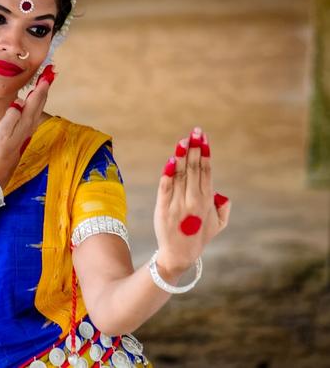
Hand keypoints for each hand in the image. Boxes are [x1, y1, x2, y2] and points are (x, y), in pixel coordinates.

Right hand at [0, 65, 55, 187]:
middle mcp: (29, 124)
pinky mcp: (23, 132)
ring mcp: (27, 128)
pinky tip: (33, 101)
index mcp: (25, 120)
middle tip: (51, 72)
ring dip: (42, 93)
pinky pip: (33, 112)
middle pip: (40, 101)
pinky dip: (36, 102)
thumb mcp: (2, 130)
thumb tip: (20, 102)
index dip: (43, 84)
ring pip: (38, 107)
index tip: (49, 72)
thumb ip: (12, 115)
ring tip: (44, 82)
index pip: (36, 98)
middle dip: (45, 86)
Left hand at [153, 127, 230, 273]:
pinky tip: (170, 162)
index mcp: (207, 200)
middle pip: (195, 169)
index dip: (205, 153)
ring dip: (182, 157)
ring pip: (181, 175)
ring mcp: (179, 204)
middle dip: (195, 148)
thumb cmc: (198, 237)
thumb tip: (222, 194)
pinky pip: (166, 188)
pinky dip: (168, 175)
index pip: (207, 171)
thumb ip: (223, 208)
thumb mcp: (218, 225)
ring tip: (183, 141)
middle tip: (195, 131)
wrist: (178, 255)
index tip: (203, 138)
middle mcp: (194, 200)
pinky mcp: (164, 208)